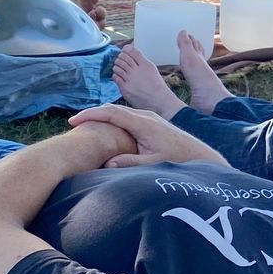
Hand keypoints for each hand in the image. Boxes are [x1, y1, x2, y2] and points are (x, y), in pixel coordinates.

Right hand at [67, 104, 229, 167]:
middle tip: (74, 123)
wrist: (199, 155)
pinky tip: (105, 129)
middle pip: (114, 109)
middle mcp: (147, 116)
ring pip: (121, 112)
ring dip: (103, 116)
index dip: (91, 115)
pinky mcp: (152, 122)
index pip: (112, 113)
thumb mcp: (154, 164)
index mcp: (145, 123)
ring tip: (85, 126)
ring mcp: (150, 117)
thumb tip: (107, 164)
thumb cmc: (178, 160)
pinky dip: (113, 120)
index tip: (73, 120)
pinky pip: (128, 117)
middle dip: (93, 114)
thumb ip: (131, 163)